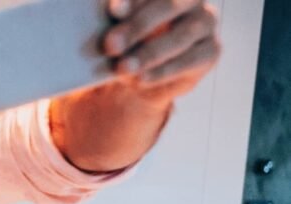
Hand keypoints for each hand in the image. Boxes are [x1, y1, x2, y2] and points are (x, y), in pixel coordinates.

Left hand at [103, 0, 219, 103]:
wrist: (140, 75)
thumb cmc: (125, 43)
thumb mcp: (116, 31)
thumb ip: (115, 23)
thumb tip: (108, 24)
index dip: (133, 0)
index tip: (114, 10)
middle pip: (169, 5)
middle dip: (138, 25)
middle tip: (111, 44)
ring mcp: (206, 21)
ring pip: (181, 35)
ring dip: (149, 53)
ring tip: (123, 68)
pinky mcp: (211, 49)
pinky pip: (190, 60)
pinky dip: (163, 71)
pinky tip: (141, 79)